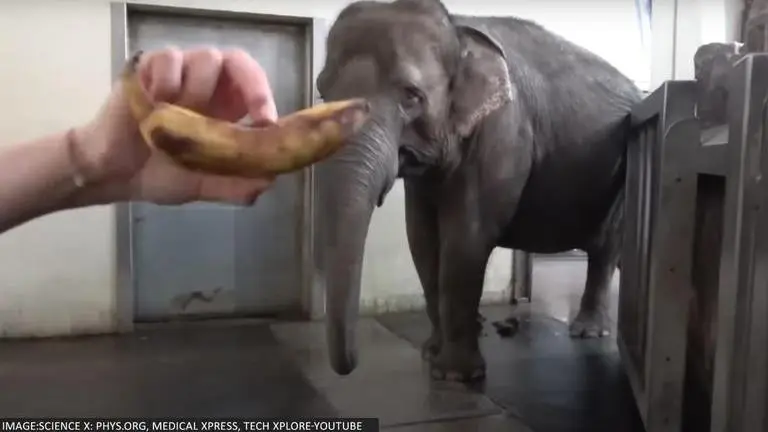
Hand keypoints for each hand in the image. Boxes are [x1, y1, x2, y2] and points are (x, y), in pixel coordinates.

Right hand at [76, 46, 279, 204]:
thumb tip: (268, 181)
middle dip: (252, 83)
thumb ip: (234, 184)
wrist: (113, 176)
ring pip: (207, 59)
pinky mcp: (147, 68)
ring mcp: (178, 73)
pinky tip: (157, 107)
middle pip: (237, 60)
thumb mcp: (202, 185)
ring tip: (179, 120)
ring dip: (200, 91)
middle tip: (253, 115)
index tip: (267, 124)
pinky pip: (168, 59)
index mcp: (224, 108)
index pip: (253, 85)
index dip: (265, 98)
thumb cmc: (159, 174)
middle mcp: (206, 85)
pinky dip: (168, 83)